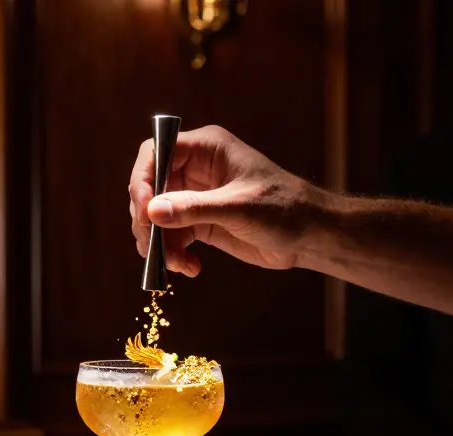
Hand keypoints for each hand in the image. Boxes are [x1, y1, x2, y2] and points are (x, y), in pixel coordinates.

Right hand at [129, 125, 328, 277]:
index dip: (142, 179)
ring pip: (157, 217)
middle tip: (152, 246)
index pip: (156, 152)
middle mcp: (195, 169)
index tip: (143, 211)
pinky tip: (190, 268)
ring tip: (175, 264)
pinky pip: (172, 236)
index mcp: (206, 149)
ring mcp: (195, 197)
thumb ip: (194, 209)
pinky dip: (173, 254)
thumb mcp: (238, 207)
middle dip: (147, 220)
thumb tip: (152, 211)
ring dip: (158, 243)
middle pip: (149, 188)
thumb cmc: (283, 208)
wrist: (309, 235)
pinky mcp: (199, 222)